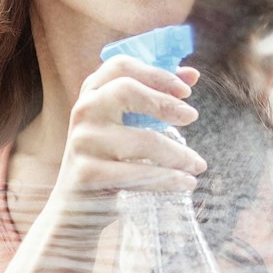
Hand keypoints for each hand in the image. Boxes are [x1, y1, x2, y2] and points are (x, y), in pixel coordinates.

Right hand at [55, 56, 208, 200]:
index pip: (120, 65)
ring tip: (198, 165)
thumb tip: (192, 74)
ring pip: (142, 140)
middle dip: (166, 103)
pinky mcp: (87, 173)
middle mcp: (83, 111)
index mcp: (91, 93)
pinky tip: (186, 182)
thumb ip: (153, 96)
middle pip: (127, 90)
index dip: (156, 73)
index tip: (186, 89)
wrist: (74, 207)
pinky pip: (139, 173)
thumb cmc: (107, 158)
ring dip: (178, 154)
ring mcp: (83, 142)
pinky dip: (168, 179)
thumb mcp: (124, 124)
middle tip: (193, 117)